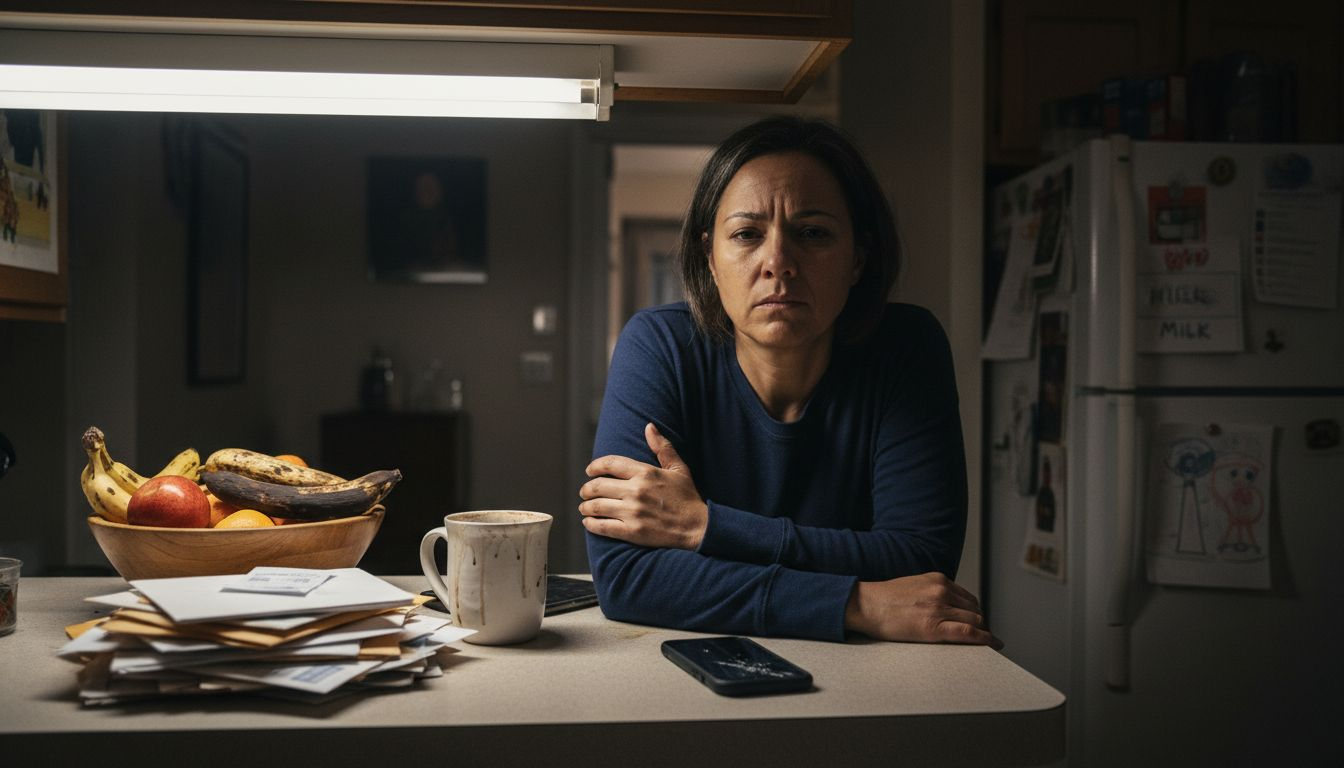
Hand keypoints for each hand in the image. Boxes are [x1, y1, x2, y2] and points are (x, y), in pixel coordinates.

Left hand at [579, 423, 707, 549]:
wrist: (698, 528)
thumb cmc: (688, 497)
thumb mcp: (678, 468)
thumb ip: (662, 447)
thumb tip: (649, 426)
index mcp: (646, 473)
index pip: (610, 464)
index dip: (595, 466)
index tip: (589, 470)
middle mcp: (636, 491)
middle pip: (598, 486)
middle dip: (586, 489)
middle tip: (584, 492)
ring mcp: (633, 512)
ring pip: (597, 506)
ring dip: (586, 506)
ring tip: (584, 507)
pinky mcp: (632, 532)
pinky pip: (603, 527)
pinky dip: (591, 524)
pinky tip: (588, 522)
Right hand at [844, 572, 1002, 648]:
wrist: (864, 605)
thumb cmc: (883, 599)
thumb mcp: (913, 586)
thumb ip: (932, 592)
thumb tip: (946, 607)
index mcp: (937, 579)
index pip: (967, 597)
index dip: (974, 612)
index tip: (978, 621)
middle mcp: (942, 590)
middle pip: (974, 609)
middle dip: (979, 623)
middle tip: (981, 636)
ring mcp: (939, 608)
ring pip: (975, 620)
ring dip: (982, 632)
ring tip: (985, 643)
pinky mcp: (934, 627)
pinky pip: (968, 632)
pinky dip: (984, 639)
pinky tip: (992, 645)